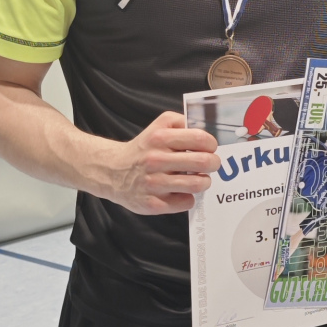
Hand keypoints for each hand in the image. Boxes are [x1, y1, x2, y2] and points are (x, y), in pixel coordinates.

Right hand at [101, 111, 219, 214]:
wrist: (113, 172)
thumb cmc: (142, 150)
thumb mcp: (158, 126)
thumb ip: (181, 123)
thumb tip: (205, 130)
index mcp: (159, 138)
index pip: (200, 139)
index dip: (211, 144)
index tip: (210, 148)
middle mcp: (155, 160)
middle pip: (203, 162)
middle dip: (213, 163)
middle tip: (211, 164)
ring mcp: (153, 183)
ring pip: (196, 185)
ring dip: (204, 182)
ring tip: (199, 179)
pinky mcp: (152, 203)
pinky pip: (185, 202)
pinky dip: (188, 197)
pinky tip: (181, 191)